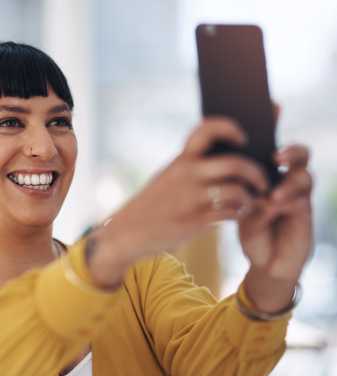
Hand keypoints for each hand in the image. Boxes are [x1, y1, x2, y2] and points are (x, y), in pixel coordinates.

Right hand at [88, 117, 268, 287]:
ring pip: (238, 190)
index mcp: (180, 160)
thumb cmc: (154, 204)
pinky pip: (230, 213)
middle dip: (257, 172)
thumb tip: (230, 155)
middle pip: (235, 163)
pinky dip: (240, 213)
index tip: (243, 138)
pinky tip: (238, 214)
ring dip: (252, 196)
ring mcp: (190, 198)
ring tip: (253, 200)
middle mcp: (185, 174)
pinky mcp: (194, 221)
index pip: (208, 129)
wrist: (126, 233)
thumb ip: (193, 167)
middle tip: (263, 180)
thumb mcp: (168, 178)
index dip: (230, 128)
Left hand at [239, 144, 312, 312]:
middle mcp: (289, 181)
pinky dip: (287, 202)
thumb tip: (236, 169)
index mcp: (272, 174)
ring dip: (289, 183)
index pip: (276, 145)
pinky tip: (274, 205)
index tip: (270, 118)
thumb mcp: (242, 207)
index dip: (276, 128)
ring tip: (272, 194)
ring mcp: (300, 197)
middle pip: (300, 156)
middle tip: (276, 157)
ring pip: (304, 177)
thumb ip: (242, 189)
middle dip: (292, 151)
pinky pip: (301, 202)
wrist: (265, 262)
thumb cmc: (252, 230)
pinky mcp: (306, 216)